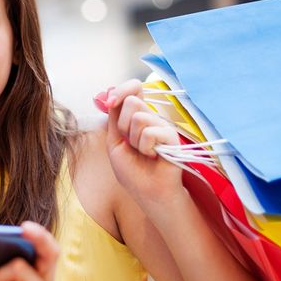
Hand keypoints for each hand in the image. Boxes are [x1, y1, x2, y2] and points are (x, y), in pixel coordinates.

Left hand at [93, 79, 181, 201]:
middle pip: (132, 101)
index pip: (132, 89)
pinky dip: (145, 148)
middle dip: (123, 125)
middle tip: (130, 143)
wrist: (147, 190)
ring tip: (143, 152)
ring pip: (139, 117)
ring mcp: (162, 125)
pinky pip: (150, 132)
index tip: (110, 103)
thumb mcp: (114, 141)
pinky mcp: (171, 135)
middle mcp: (151, 117)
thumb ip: (114, 117)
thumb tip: (109, 93)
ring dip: (134, 140)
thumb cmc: (131, 169)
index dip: (120, 91)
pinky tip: (153, 155)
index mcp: (136, 115)